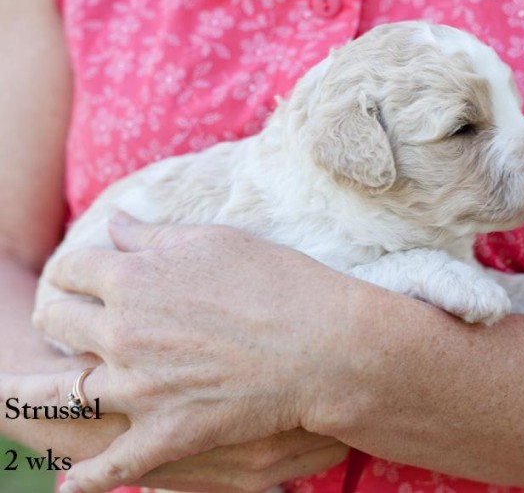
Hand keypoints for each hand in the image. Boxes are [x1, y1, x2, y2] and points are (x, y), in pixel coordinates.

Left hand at [11, 213, 356, 492]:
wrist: (325, 346)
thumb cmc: (279, 284)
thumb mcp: (218, 242)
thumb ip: (157, 237)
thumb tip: (118, 224)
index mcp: (133, 279)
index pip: (74, 268)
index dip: (74, 269)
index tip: (82, 275)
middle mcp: (123, 332)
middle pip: (57, 322)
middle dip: (57, 317)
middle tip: (64, 323)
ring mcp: (141, 388)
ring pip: (63, 392)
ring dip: (34, 394)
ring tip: (17, 398)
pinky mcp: (167, 433)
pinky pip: (112, 464)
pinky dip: (87, 477)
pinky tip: (70, 485)